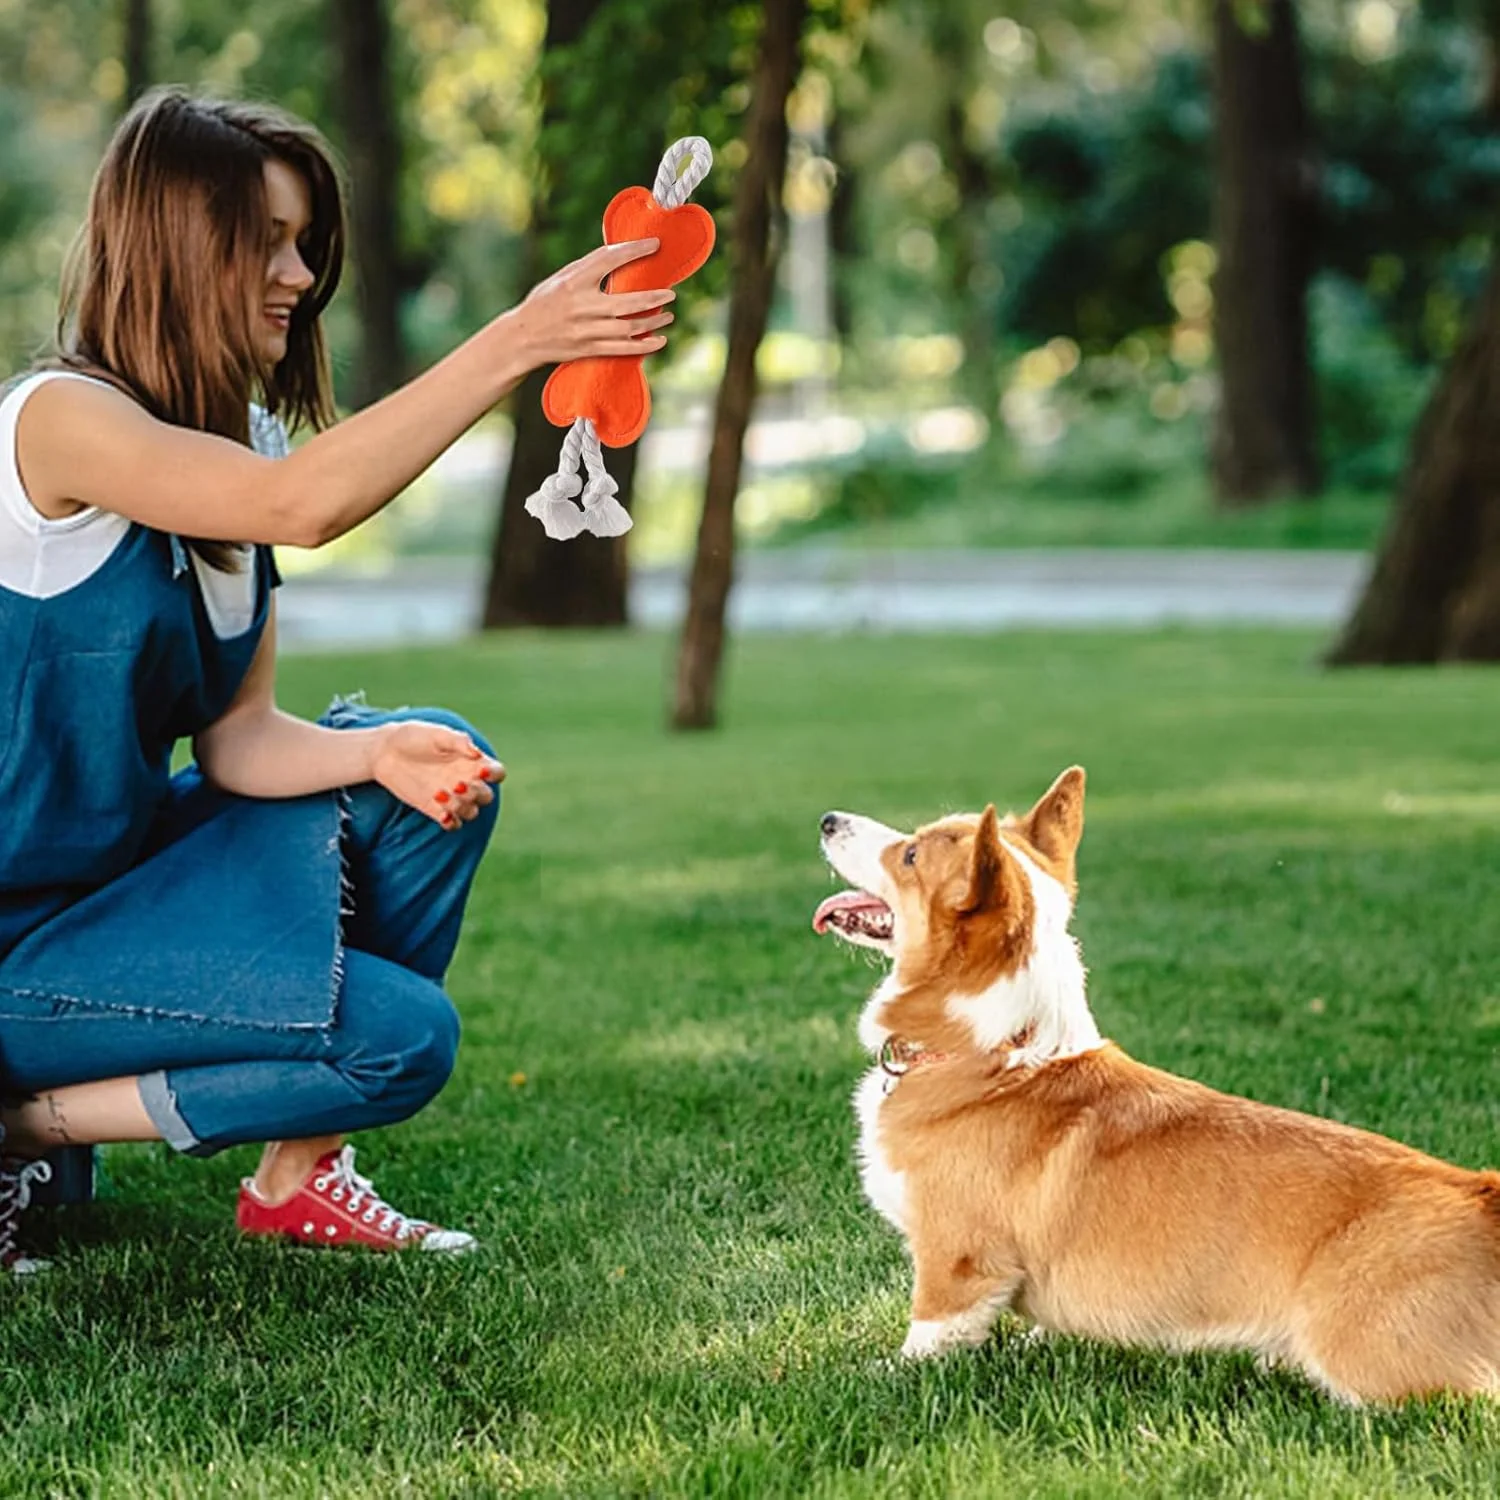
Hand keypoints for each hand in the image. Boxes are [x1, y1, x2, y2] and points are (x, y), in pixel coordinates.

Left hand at [369, 721, 504, 829]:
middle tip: (457, 784)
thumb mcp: (435, 734)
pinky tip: (441, 813)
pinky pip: (453, 824)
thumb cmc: (413, 737)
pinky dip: (452, 822)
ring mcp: (452, 796)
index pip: (497, 773)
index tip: (480, 772)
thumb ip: (457, 741)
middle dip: (476, 793)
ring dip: (461, 807)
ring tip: (440, 794)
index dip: (494, 775)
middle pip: (486, 796)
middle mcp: (465, 780)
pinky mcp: (435, 809)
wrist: (384, 752)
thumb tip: (476, 753)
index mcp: (471, 761)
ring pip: (471, 812)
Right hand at [513, 240, 675, 365]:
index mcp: (573, 281)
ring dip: (654, 321)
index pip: (609, 259)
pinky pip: (623, 349)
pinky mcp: (588, 349)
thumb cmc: (544, 302)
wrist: (522, 337)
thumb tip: (621, 253)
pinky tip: (660, 340)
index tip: (655, 245)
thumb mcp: (561, 278)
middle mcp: (581, 306)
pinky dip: (645, 346)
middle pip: (628, 301)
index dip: (634, 251)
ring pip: (630, 327)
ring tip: (669, 315)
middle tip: (671, 293)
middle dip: (654, 297)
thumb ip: (588, 268)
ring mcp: (586, 330)